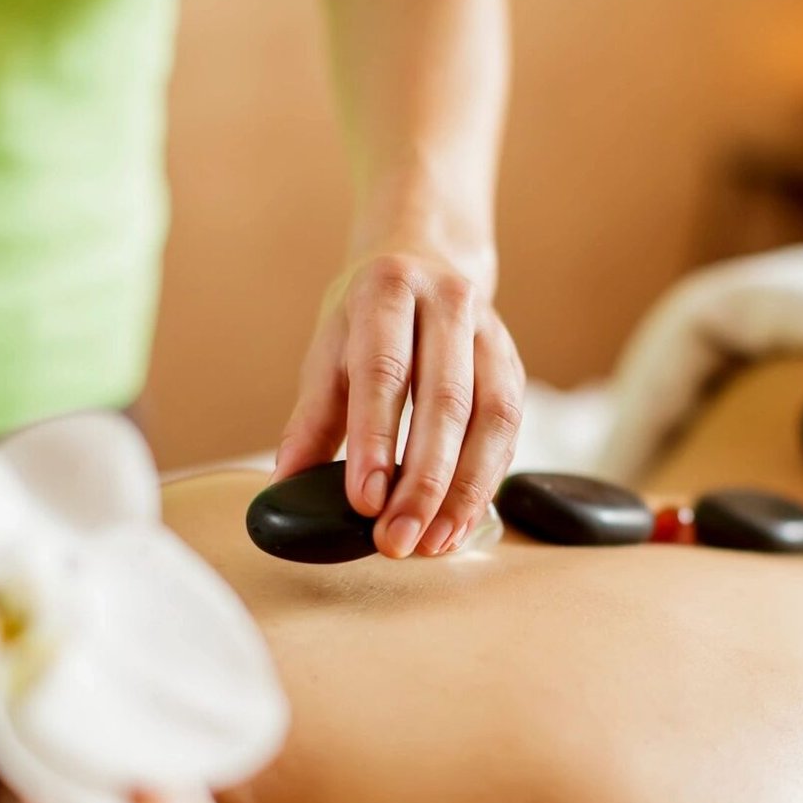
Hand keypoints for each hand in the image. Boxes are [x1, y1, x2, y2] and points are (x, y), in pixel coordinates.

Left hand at [272, 247, 524, 557]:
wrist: (426, 260)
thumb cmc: (367, 320)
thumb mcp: (328, 352)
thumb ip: (311, 420)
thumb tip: (287, 487)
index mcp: (387, 291)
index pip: (384, 371)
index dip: (375, 440)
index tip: (365, 502)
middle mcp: (447, 304)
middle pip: (445, 400)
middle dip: (424, 480)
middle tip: (399, 539)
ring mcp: (490, 332)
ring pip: (492, 418)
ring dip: (465, 490)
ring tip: (435, 542)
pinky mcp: (515, 365)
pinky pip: (510, 431)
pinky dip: (486, 482)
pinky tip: (460, 521)